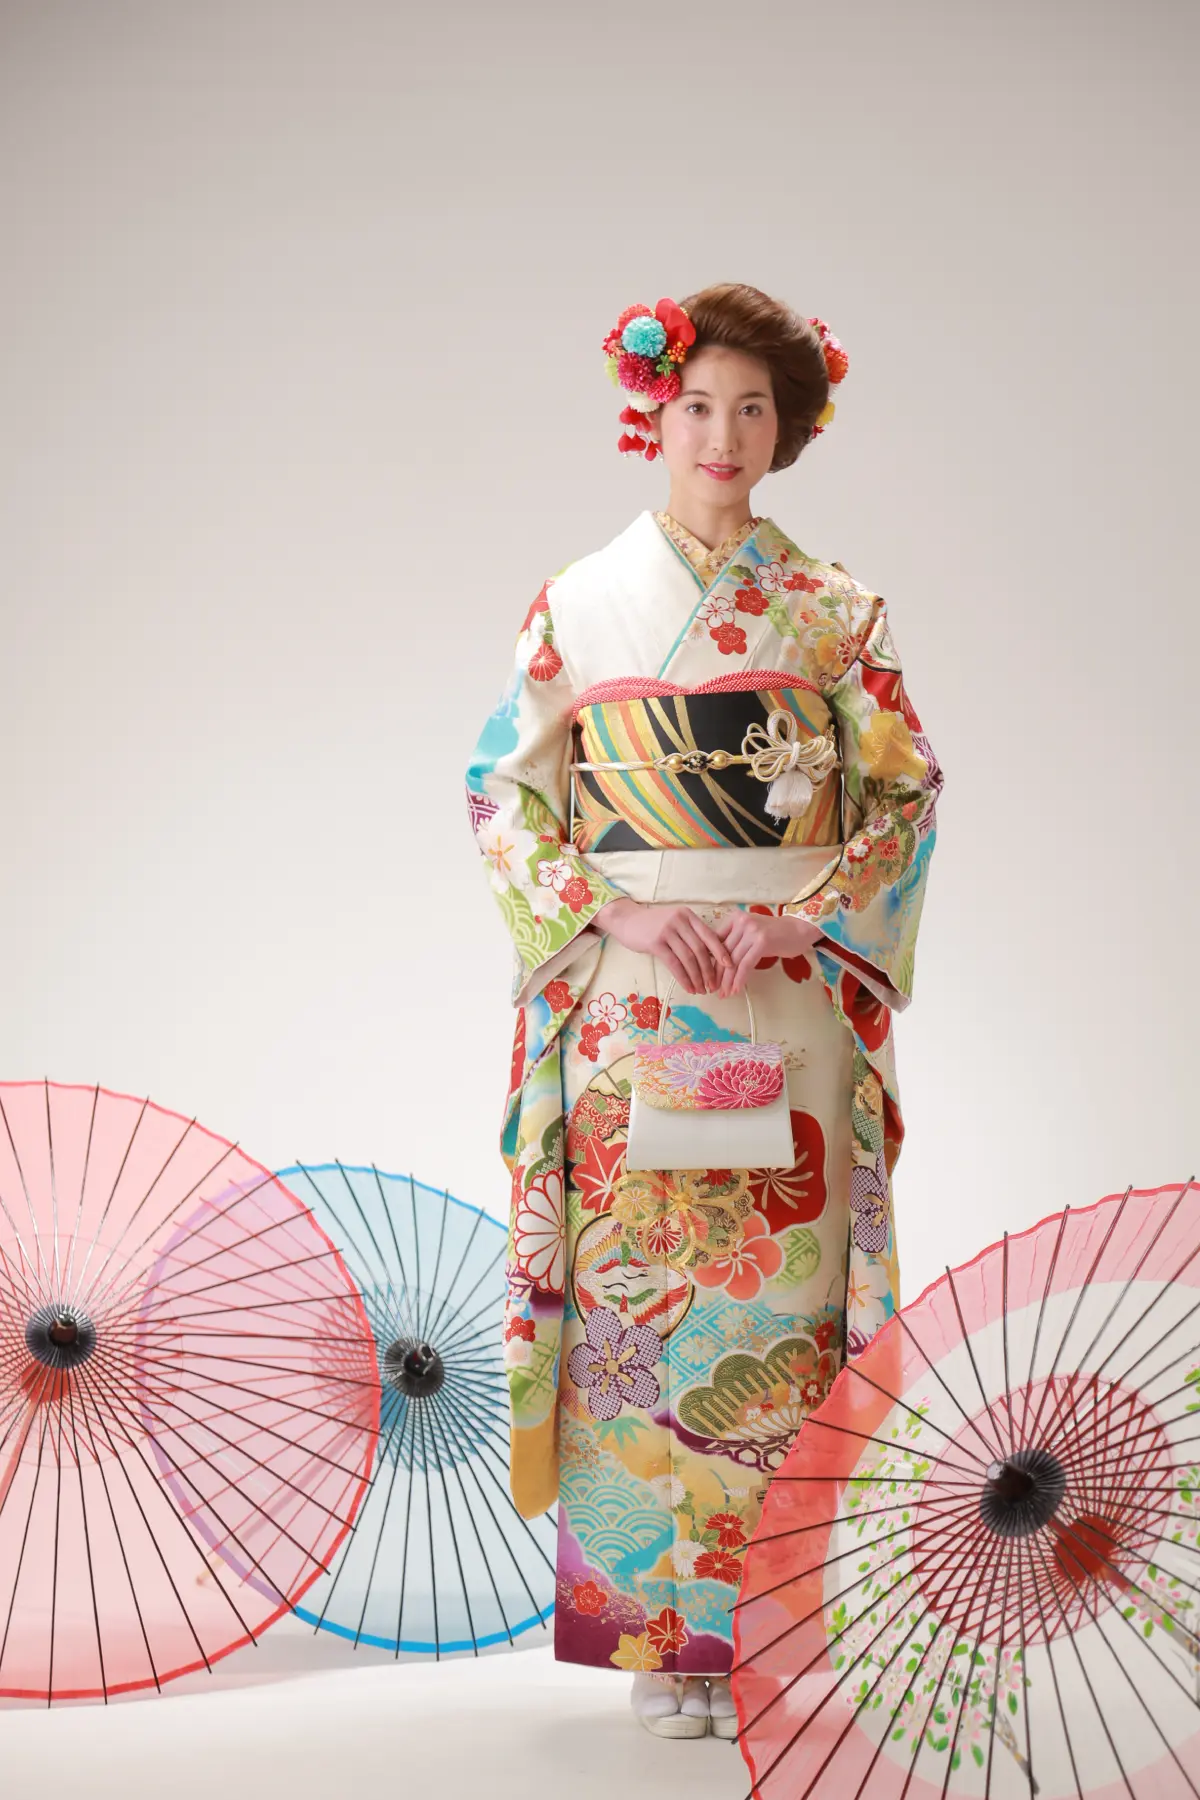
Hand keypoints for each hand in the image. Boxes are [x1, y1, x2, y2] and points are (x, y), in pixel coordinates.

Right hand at [593, 898, 733, 994]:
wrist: (627, 920)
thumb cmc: (653, 925)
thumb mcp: (675, 923)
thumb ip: (691, 934)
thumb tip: (712, 956)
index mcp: (688, 916)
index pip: (710, 935)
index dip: (721, 952)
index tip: (730, 967)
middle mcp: (680, 921)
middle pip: (700, 950)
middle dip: (709, 971)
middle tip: (713, 986)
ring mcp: (668, 931)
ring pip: (689, 958)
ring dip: (697, 977)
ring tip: (701, 990)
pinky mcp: (656, 943)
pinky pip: (674, 964)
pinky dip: (684, 978)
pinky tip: (689, 987)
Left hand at [711, 910, 821, 995]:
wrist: (798, 929)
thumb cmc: (774, 934)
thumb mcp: (750, 932)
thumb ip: (734, 942)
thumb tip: (716, 964)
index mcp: (734, 918)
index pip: (716, 943)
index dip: (710, 962)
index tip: (708, 977)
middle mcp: (741, 922)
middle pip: (723, 953)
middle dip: (717, 974)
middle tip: (713, 989)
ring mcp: (752, 931)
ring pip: (733, 961)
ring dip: (727, 981)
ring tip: (724, 994)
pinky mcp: (761, 942)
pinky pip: (746, 964)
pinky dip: (740, 979)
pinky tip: (736, 990)